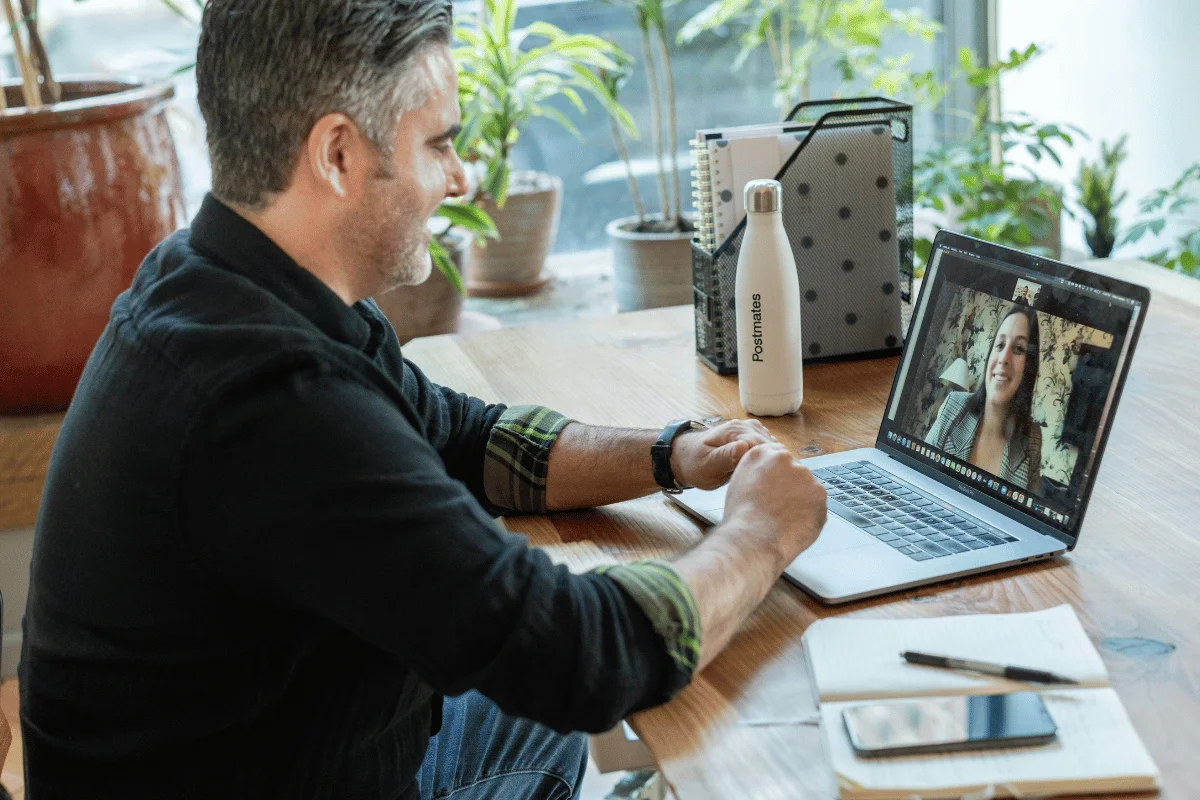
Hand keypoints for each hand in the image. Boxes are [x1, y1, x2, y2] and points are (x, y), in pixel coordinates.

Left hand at [671, 419, 775, 489]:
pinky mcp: (752, 438)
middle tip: (769, 484)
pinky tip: (764, 472)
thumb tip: (745, 447)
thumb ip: (725, 456)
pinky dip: (769, 459)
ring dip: (772, 461)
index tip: (767, 480)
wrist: (685, 458)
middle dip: (772, 463)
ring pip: (772, 447)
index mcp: (734, 431)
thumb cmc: (694, 463)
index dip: (767, 463)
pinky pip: (768, 448)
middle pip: (770, 445)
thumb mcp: (707, 464)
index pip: (762, 445)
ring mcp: (750, 431)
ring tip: (767, 479)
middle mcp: (745, 426)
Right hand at [721, 443, 826, 570]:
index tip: (777, 487)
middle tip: (779, 507)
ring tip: (784, 519)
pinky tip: (794, 524)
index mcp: (761, 454)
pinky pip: (817, 504)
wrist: (753, 539)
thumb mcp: (738, 483)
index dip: (777, 475)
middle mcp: (785, 459)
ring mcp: (805, 475)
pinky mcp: (820, 493)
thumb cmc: (741, 518)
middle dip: (791, 487)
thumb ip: (756, 473)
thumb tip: (768, 477)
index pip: (777, 456)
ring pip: (807, 488)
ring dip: (801, 500)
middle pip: (794, 471)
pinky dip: (810, 514)